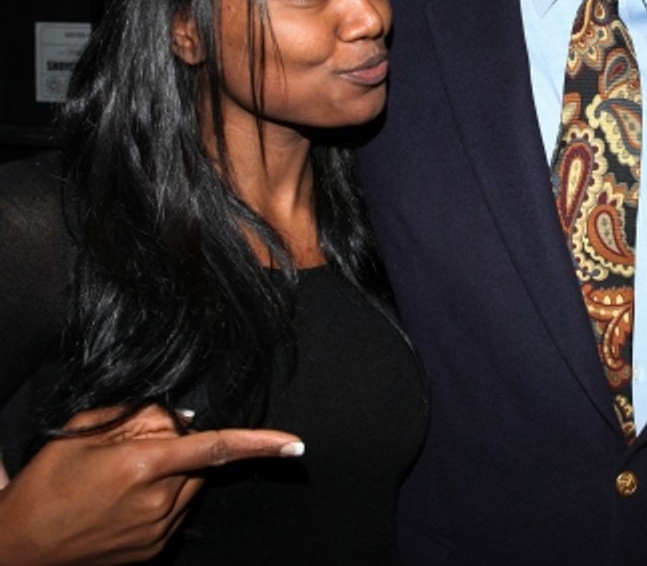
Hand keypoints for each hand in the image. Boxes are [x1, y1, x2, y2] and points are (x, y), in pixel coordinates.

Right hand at [0, 404, 302, 564]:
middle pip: (200, 462)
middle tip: (137, 452)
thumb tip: (182, 417)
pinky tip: (123, 503)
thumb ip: (140, 417)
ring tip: (122, 481)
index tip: (295, 444)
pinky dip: (162, 501)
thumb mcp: (84, 433)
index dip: (261, 443)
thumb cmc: (47, 485)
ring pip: (190, 488)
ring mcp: (157, 533)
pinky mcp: (153, 552)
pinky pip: (176, 514)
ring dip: (172, 476)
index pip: (217, 448)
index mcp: (143, 467)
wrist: (16, 549)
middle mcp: (157, 503)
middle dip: (182, 449)